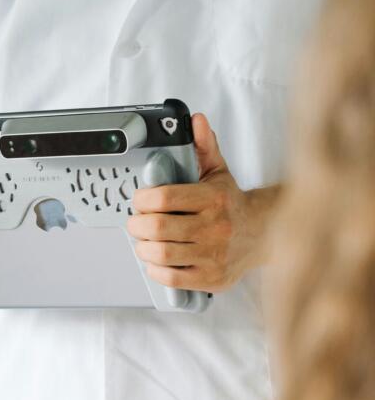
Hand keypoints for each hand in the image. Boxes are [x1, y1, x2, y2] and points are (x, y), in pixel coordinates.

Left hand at [127, 114, 277, 292]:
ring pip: (161, 254)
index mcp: (213, 199)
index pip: (163, 197)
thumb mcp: (217, 171)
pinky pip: (172, 278)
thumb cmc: (231, 203)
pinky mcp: (212, 278)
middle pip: (157, 227)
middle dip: (136, 224)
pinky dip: (156, 270)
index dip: (142, 199)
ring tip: (144, 240)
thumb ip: (203, 146)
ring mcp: (214, 255)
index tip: (139, 200)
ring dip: (143, 247)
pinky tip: (157, 260)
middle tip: (136, 222)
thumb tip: (195, 120)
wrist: (264, 234)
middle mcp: (215, 228)